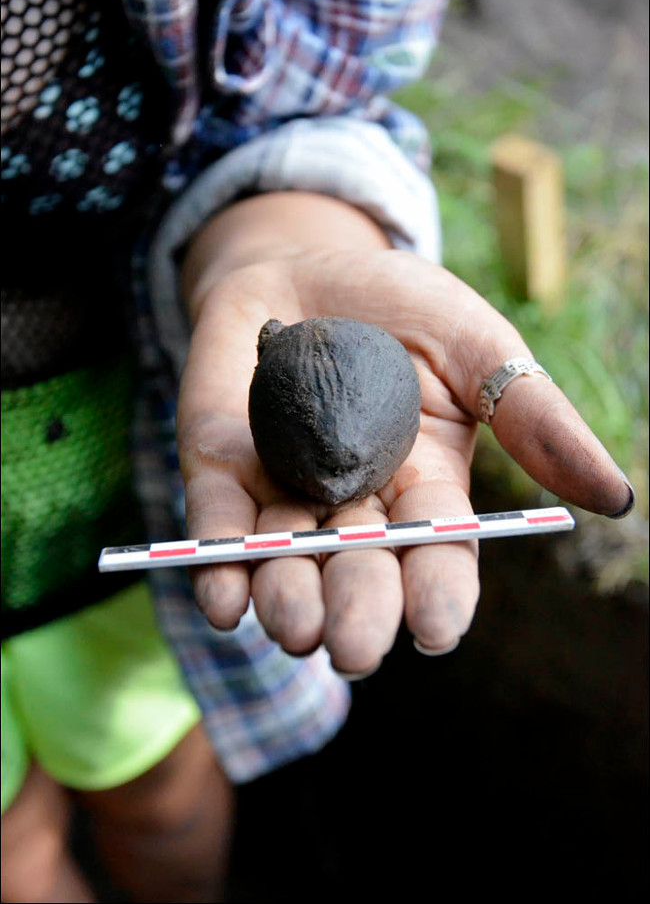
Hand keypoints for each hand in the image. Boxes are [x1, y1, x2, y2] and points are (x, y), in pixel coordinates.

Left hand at [177, 245, 632, 677]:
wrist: (302, 262)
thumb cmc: (399, 306)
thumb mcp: (476, 347)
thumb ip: (534, 420)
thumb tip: (616, 497)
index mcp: (425, 487)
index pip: (437, 556)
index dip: (437, 594)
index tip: (434, 627)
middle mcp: (354, 506)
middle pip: (360, 572)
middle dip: (358, 609)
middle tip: (353, 646)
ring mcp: (283, 492)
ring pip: (287, 564)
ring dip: (287, 599)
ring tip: (294, 625)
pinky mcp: (221, 472)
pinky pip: (215, 528)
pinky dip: (216, 565)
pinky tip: (222, 601)